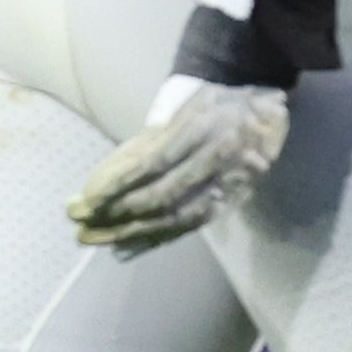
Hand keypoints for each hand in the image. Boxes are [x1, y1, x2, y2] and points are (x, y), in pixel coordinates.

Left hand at [66, 71, 288, 252]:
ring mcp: (230, 182)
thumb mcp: (186, 104)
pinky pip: (192, 226)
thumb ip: (151, 137)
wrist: (270, 110)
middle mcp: (219, 156)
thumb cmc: (217, 104)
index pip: (153, 163)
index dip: (117, 185)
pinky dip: (158, 238)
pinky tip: (127, 248)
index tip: (84, 200)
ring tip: (96, 239)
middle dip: (118, 213)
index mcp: (203, 125)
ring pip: (177, 217)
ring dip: (133, 233)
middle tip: (81, 224)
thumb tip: (107, 177)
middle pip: (163, 195)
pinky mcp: (233, 201)